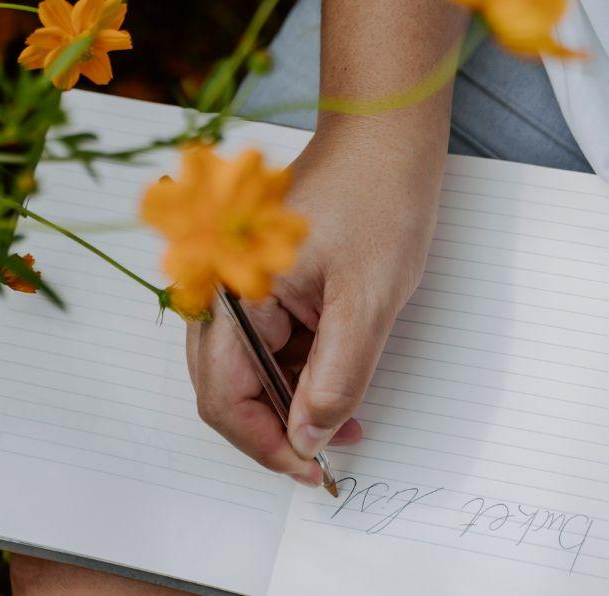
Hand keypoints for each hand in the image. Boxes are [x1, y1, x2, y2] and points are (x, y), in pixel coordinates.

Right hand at [184, 116, 446, 483]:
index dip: (266, 444)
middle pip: (226, 388)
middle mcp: (221, 289)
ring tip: (346, 419)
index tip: (311, 470)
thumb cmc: (377, 195)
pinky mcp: (262, 281)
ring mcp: (239, 285)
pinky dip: (299, 370)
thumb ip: (336, 377)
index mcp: (231, 291)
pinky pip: (268, 343)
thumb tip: (309, 437)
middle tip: (329, 455)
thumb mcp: (368, 300)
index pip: (224, 396)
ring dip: (291, 403)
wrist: (387, 137)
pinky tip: (336, 382)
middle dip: (277, 429)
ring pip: (249, 369)